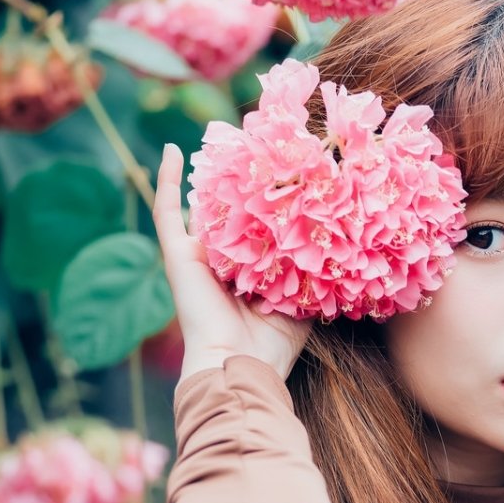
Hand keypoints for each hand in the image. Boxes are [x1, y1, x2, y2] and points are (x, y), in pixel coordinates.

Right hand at [155, 142, 312, 385]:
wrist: (238, 366)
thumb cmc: (273, 346)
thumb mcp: (302, 303)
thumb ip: (312, 273)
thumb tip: (338, 240)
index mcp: (246, 273)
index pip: (255, 228)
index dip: (266, 201)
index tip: (286, 172)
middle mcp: (220, 262)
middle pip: (226, 212)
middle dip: (238, 183)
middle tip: (254, 149)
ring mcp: (196, 256)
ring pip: (198, 205)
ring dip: (205, 173)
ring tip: (215, 136)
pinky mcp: (176, 254)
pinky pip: (167, 210)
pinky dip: (166, 180)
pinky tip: (171, 148)